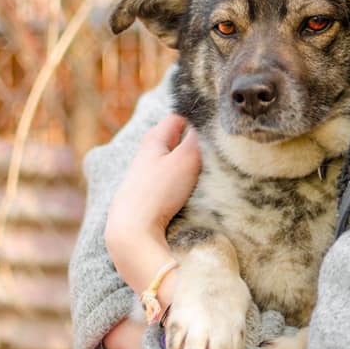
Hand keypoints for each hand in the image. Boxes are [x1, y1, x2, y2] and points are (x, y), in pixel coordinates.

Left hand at [105, 114, 200, 288]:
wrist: (132, 232)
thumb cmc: (158, 191)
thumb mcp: (186, 159)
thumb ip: (199, 138)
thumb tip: (209, 119)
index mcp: (154, 138)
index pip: (179, 116)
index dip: (198, 116)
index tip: (217, 122)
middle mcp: (147, 153)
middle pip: (176, 138)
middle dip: (195, 139)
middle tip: (216, 145)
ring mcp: (146, 175)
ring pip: (174, 160)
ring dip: (190, 161)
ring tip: (208, 167)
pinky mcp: (148, 195)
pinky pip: (171, 179)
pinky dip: (183, 178)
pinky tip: (192, 188)